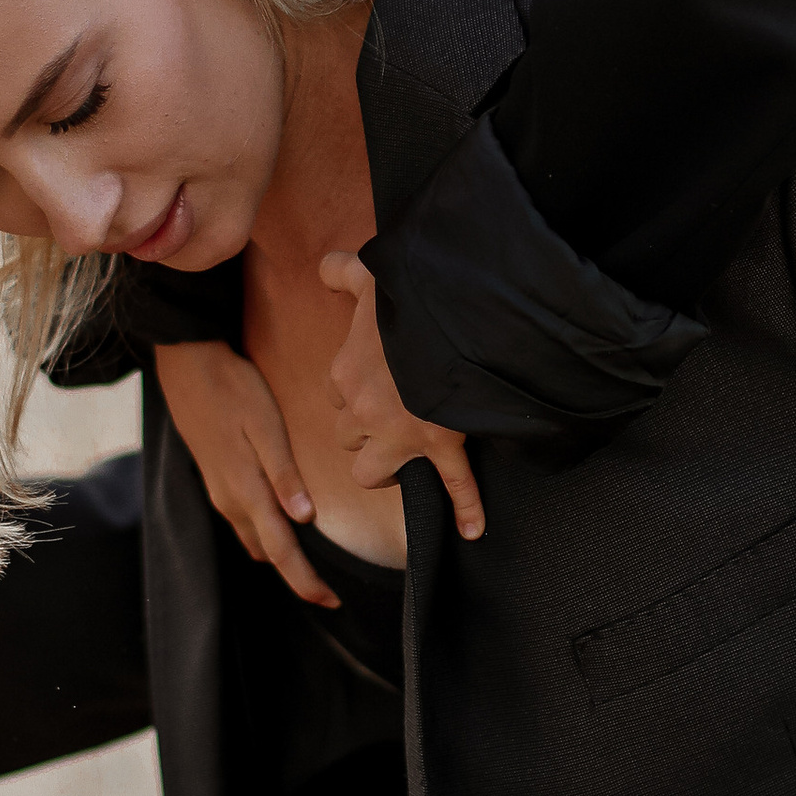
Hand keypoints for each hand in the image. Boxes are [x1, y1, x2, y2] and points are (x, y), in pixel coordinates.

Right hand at [153, 340, 337, 608]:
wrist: (186, 365)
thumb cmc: (233, 390)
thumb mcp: (265, 427)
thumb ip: (285, 475)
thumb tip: (304, 518)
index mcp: (246, 491)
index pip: (281, 550)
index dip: (306, 581)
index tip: (331, 602)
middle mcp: (230, 500)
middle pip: (267, 552)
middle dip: (297, 574)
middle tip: (328, 591)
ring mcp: (219, 491)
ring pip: (253, 538)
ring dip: (280, 556)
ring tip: (309, 566)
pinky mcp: (216, 478)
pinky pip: (243, 521)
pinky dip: (265, 535)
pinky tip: (281, 527)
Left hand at [320, 253, 483, 541]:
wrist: (456, 315)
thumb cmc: (411, 295)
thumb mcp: (370, 274)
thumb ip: (342, 270)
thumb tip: (324, 267)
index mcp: (347, 373)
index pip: (336, 393)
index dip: (354, 390)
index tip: (376, 380)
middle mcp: (364, 411)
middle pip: (347, 439)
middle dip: (364, 433)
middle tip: (389, 418)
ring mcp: (401, 434)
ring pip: (372, 472)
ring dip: (386, 468)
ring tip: (404, 460)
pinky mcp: (440, 444)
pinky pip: (451, 484)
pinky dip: (465, 508)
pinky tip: (470, 528)